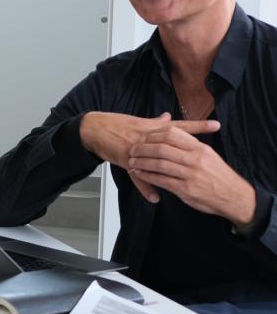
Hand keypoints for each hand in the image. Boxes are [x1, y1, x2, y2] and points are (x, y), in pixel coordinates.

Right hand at [80, 112, 219, 202]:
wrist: (96, 129)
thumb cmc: (118, 125)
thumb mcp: (139, 122)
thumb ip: (156, 122)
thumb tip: (169, 116)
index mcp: (154, 128)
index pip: (181, 126)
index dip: (198, 126)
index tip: (216, 125)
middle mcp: (149, 138)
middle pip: (174, 145)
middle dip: (193, 150)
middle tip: (210, 155)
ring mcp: (139, 150)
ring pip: (159, 163)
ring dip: (173, 173)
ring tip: (189, 183)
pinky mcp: (127, 160)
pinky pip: (138, 175)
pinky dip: (146, 187)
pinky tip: (154, 197)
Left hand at [128, 124, 257, 224]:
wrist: (234, 197)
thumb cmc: (219, 176)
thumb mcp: (209, 155)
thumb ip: (192, 146)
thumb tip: (174, 135)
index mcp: (200, 148)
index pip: (172, 134)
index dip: (153, 134)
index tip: (143, 136)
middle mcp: (195, 159)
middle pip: (162, 148)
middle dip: (143, 148)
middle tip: (132, 149)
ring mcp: (190, 174)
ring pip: (159, 164)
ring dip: (142, 162)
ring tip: (132, 162)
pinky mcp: (185, 189)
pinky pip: (161, 180)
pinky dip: (147, 176)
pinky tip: (139, 174)